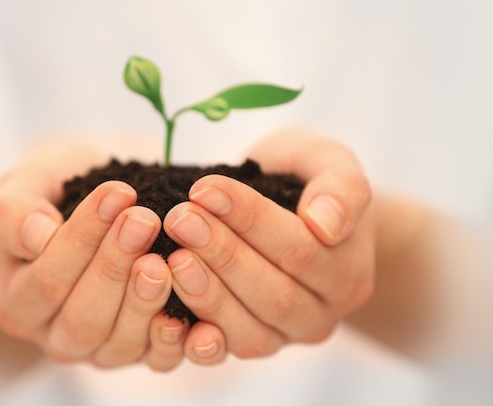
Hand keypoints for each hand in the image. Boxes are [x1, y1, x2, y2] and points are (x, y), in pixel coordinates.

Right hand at [0, 142, 186, 370]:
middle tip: (144, 220)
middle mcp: (56, 337)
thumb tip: (38, 236)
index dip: (82, 238)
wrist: (81, 215)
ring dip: (146, 299)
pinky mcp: (140, 353)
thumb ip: (16, 214)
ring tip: (166, 256)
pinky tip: (194, 310)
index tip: (117, 193)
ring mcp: (100, 350)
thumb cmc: (51, 202)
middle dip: (116, 266)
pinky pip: (158, 359)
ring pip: (121, 342)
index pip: (46, 280)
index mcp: (19, 303)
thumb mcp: (21, 192)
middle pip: (84, 318)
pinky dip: (178, 340)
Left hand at [162, 129, 374, 361]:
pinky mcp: (255, 345)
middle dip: (221, 254)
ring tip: (171, 257)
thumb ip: (340, 189)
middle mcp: (323, 312)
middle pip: (273, 293)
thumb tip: (325, 225)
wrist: (293, 208)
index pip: (298, 248)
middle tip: (179, 219)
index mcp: (348, 269)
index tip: (204, 189)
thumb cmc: (306, 180)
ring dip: (206, 295)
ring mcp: (288, 335)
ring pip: (250, 331)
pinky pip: (227, 351)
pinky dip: (197, 339)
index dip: (249, 219)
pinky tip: (167, 312)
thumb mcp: (331, 164)